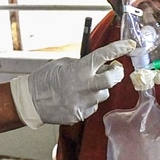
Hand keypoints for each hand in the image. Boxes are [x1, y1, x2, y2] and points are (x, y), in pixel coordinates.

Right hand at [10, 39, 135, 127]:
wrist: (30, 102)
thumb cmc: (44, 80)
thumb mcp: (63, 64)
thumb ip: (83, 64)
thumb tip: (100, 65)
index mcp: (79, 69)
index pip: (104, 56)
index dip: (119, 48)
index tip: (129, 44)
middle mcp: (85, 86)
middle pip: (113, 79)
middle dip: (117, 73)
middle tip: (113, 69)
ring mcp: (84, 102)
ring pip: (103, 94)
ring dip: (98, 89)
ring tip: (81, 87)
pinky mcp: (81, 114)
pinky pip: (92, 106)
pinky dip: (88, 101)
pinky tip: (75, 98)